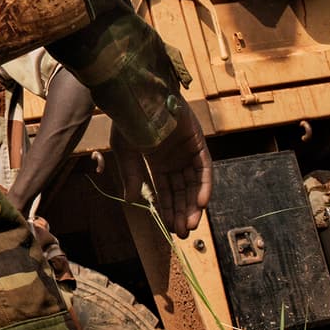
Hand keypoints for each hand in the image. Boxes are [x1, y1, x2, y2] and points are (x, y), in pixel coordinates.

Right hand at [112, 97, 211, 237]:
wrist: (139, 96)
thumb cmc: (128, 121)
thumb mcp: (125, 152)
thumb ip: (131, 175)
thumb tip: (131, 201)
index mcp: (156, 160)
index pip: (165, 190)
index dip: (168, 208)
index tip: (169, 228)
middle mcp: (174, 158)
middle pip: (182, 190)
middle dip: (182, 211)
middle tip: (183, 232)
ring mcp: (187, 150)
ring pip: (194, 183)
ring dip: (193, 204)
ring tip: (191, 224)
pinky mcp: (198, 143)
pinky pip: (204, 169)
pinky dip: (204, 185)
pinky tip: (200, 203)